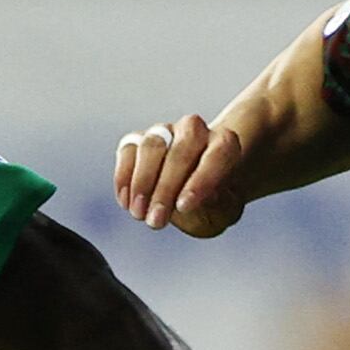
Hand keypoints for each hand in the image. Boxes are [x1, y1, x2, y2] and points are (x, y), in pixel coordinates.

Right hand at [111, 114, 252, 236]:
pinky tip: (126, 203)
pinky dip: (124, 179)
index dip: (201, 180)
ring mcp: (165, 131)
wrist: (192, 193)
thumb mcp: (220, 213)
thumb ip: (214, 208)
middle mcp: (195, 130)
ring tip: (139, 214)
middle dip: (166, 188)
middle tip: (156, 219)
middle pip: (182, 150)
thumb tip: (193, 202)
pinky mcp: (137, 139)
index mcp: (224, 144)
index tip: (184, 207)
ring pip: (152, 146)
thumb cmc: (211, 204)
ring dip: (143, 183)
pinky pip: (128, 151)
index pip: (218, 154)